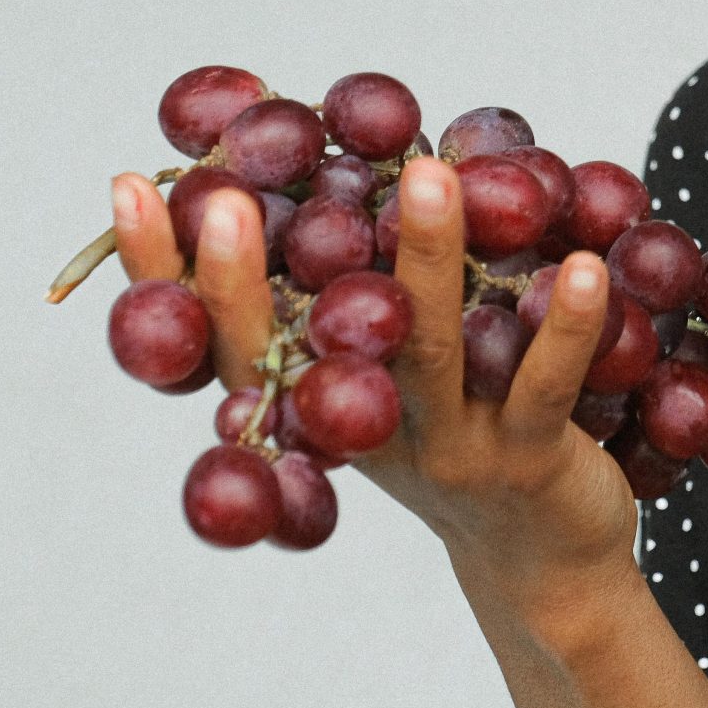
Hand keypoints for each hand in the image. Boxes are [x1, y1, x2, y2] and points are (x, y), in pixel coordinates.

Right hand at [108, 160, 639, 608]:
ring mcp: (444, 446)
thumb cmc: (462, 433)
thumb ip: (358, 283)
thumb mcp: (395, 365)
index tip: (125, 189)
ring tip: (430, 174)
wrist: (545, 559)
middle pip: (295, 351)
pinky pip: (542, 383)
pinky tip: (582, 263)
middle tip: (228, 195)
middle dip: (250, 275)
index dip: (165, 273)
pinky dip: (564, 323)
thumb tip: (339, 148)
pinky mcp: (526, 460)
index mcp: (319, 400)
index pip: (220, 338)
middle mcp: (365, 427)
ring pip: (424, 349)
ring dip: (424, 258)